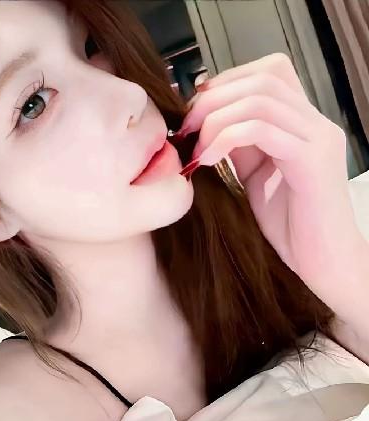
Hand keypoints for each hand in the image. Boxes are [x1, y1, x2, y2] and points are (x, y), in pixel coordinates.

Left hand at [179, 53, 367, 312]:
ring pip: (261, 98)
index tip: (194, 111)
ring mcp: (318, 138)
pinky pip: (264, 129)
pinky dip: (227, 138)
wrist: (321, 261)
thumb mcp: (255, 176)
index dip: (226, 82)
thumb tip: (205, 124)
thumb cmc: (289, 225)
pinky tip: (208, 160)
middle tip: (187, 128)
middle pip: (263, 77)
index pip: (268, 72)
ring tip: (196, 147)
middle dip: (214, 98)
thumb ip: (239, 146)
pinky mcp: (312, 160)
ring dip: (216, 118)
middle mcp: (315, 122)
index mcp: (301, 123)